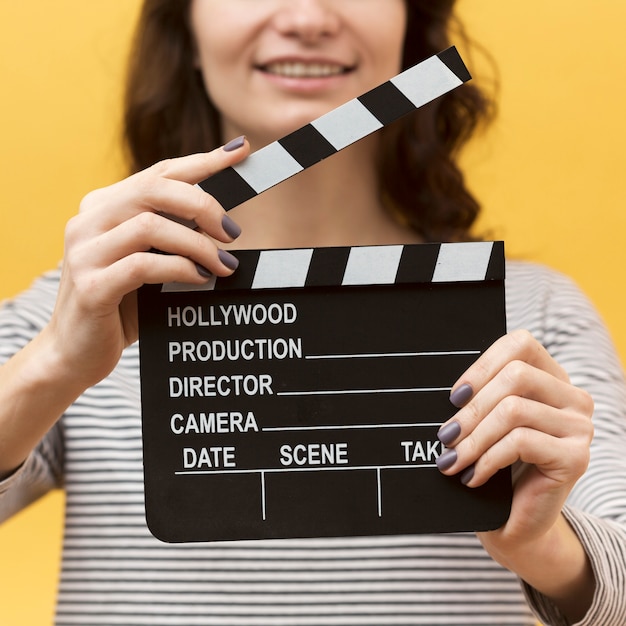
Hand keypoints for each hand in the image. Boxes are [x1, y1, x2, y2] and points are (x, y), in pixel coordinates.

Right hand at [47, 139, 249, 388]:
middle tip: (232, 232)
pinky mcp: (89, 285)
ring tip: (223, 265)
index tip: (239, 152)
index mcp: (104, 207)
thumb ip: (171, 238)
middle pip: (155, 189)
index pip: (159, 172)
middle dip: (203, 206)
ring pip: (150, 225)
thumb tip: (225, 226)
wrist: (75, 353)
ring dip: (197, 244)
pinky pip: (142, 265)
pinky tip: (199, 280)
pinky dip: (179, 269)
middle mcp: (89, 220)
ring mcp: (84, 251)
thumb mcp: (148, 263)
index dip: (202, 161)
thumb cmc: (120, 306)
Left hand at [436, 329, 593, 555]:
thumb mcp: (488, 424)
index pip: (520, 345)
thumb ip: (481, 397)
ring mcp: (579, 427)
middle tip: (445, 436)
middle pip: (515, 376)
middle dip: (471, 409)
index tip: (455, 396)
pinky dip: (487, 459)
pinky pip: (520, 441)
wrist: (517, 522)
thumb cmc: (498, 467)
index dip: (482, 365)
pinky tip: (473, 476)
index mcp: (552, 379)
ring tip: (452, 459)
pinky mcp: (576, 457)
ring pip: (513, 410)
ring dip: (473, 439)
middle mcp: (573, 398)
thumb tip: (451, 388)